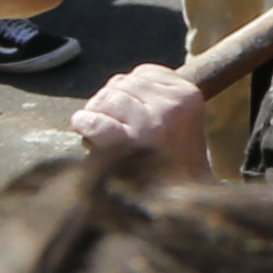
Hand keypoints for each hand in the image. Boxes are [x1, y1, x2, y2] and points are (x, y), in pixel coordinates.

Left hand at [71, 65, 210, 175]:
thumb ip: (157, 96)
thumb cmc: (174, 161)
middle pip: (121, 83)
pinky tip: (84, 130)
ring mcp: (151, 123)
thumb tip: (116, 83)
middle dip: (108, 102)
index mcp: (189, 95)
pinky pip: (93, 121)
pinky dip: (83, 123)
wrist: (181, 200)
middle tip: (111, 125)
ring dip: (96, 113)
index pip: (143, 73)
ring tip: (102, 134)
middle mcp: (172, 105)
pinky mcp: (127, 143)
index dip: (128, 90)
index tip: (127, 111)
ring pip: (106, 99)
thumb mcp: (180, 119)